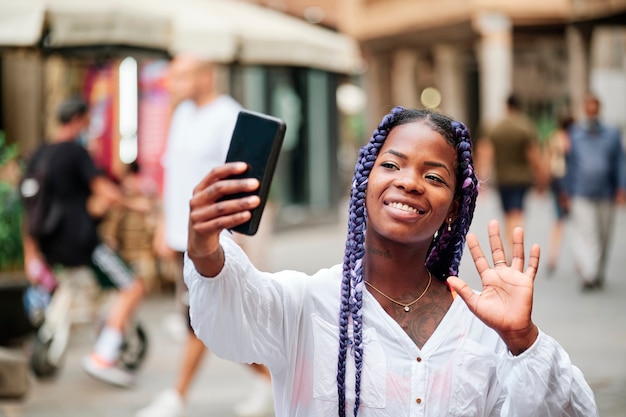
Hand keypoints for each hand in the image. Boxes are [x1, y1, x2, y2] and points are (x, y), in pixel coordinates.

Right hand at [187, 162, 259, 275]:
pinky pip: (221, 222)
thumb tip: (253, 184)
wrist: (201, 243)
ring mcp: (197, 216)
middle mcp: (196, 201)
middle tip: (256, 184)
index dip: (229, 169)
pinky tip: (248, 215)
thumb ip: (230, 194)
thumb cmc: (215, 218)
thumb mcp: (218, 203)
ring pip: (221, 207)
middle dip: (238, 185)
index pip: (214, 174)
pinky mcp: (201, 230)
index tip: (245, 166)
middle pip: (218, 189)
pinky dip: (236, 218)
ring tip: (256, 200)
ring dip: (241, 203)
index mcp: (200, 189)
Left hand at [447, 220, 539, 354]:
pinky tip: (535, 245)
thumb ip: (463, 290)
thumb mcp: (474, 304)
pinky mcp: (526, 282)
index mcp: (488, 278)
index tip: (470, 235)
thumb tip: (449, 278)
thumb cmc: (492, 318)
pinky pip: (531, 267)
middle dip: (495, 237)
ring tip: (517, 228)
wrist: (511, 328)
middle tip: (492, 222)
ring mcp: (515, 277)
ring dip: (517, 243)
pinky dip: (534, 257)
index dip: (475, 248)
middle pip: (498, 251)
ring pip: (516, 255)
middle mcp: (501, 275)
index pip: (480, 259)